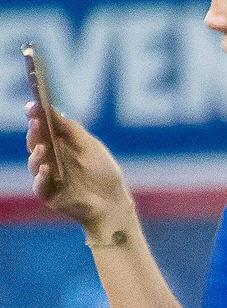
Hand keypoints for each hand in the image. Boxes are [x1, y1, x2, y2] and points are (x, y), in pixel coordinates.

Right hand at [27, 104, 132, 238]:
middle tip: (35, 122)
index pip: (43, 128)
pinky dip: (41, 177)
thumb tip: (50, 109)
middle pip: (35, 143)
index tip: (32, 106)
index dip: (36, 116)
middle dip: (34, 132)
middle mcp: (50, 158)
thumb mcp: (89, 146)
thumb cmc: (103, 172)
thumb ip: (71, 129)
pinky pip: (40, 186)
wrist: (113, 202)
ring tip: (43, 147)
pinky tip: (47, 168)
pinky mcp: (49, 195)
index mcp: (59, 144)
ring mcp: (48, 177)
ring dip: (36, 155)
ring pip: (34, 164)